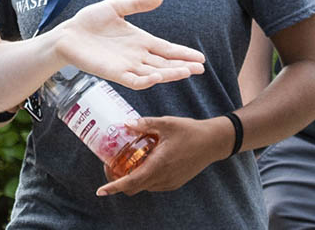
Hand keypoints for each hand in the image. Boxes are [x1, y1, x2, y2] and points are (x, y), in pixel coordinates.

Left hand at [54, 0, 205, 89]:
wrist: (67, 34)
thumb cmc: (89, 21)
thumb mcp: (116, 6)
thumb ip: (137, 3)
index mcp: (140, 41)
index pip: (167, 50)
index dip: (183, 54)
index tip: (201, 58)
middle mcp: (137, 56)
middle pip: (165, 63)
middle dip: (183, 66)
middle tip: (201, 68)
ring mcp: (126, 66)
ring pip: (154, 73)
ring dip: (170, 74)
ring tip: (187, 72)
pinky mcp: (114, 73)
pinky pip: (133, 80)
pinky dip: (146, 80)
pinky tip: (157, 76)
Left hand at [94, 115, 228, 195]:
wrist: (213, 142)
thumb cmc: (190, 131)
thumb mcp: (166, 124)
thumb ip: (144, 124)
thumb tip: (125, 123)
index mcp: (158, 165)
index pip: (130, 183)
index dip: (114, 187)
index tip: (100, 191)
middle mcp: (163, 178)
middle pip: (134, 188)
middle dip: (119, 183)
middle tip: (111, 169)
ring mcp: (169, 182)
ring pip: (144, 186)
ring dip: (133, 179)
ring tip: (128, 162)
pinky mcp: (175, 182)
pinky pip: (154, 184)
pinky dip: (145, 178)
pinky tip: (146, 162)